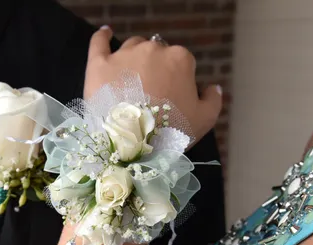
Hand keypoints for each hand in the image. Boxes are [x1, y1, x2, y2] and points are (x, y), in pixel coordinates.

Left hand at [84, 27, 222, 140]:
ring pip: (131, 48)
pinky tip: (106, 34)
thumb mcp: (204, 120)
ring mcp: (124, 54)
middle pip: (156, 53)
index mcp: (179, 59)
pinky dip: (103, 37)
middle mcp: (152, 49)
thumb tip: (213, 87)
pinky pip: (100, 42)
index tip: (170, 98)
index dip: (176, 81)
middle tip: (150, 94)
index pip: (181, 63)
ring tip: (130, 80)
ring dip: (133, 59)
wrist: (132, 142)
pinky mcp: (99, 64)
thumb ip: (213, 99)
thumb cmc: (171, 130)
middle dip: (155, 69)